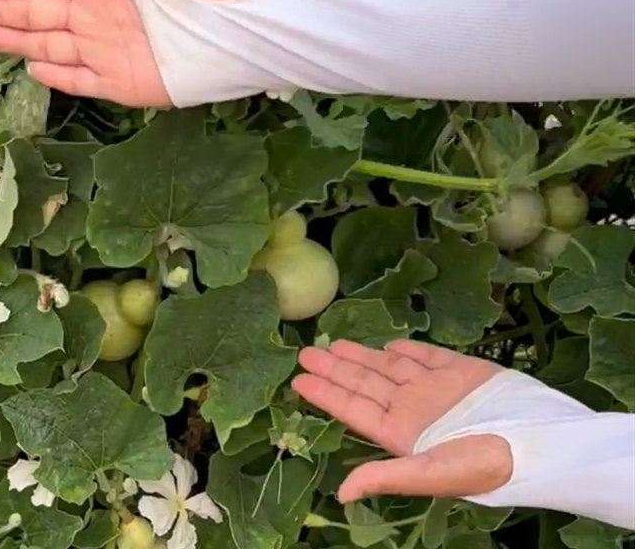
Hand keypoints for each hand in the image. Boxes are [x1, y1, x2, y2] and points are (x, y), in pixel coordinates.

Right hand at [0, 0, 246, 105]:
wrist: (239, 28)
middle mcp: (99, 15)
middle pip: (42, 13)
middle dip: (8, 12)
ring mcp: (107, 50)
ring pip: (52, 45)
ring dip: (21, 41)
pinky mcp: (119, 82)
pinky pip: (79, 79)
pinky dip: (55, 75)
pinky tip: (31, 68)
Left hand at [292, 339, 512, 502]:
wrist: (541, 439)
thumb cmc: (487, 462)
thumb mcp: (434, 474)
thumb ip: (387, 477)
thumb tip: (341, 494)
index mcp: (405, 434)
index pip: (356, 411)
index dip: (327, 395)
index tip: (298, 381)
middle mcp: (416, 409)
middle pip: (366, 385)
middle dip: (336, 369)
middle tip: (305, 352)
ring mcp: (437, 388)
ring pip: (390, 367)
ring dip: (362, 356)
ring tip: (333, 344)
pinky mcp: (461, 370)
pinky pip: (427, 356)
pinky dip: (407, 349)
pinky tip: (389, 344)